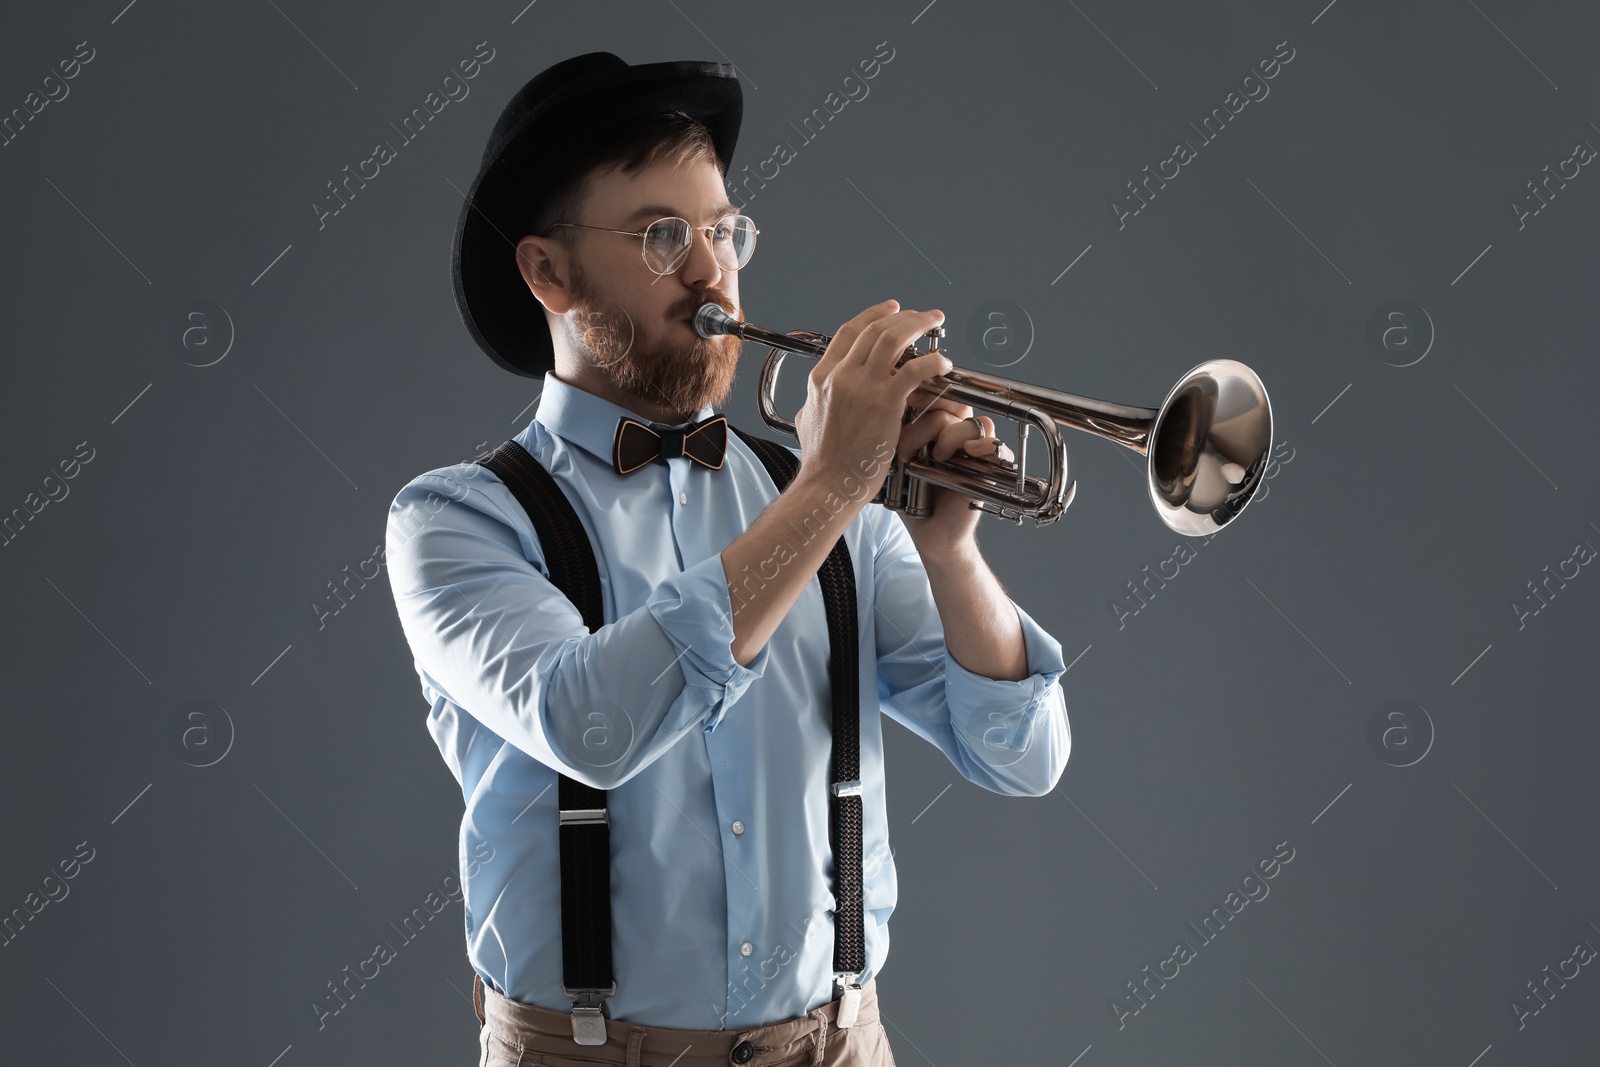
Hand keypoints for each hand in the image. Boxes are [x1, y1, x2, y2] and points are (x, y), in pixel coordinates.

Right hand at [792, 299, 953, 508]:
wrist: (828, 485)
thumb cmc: (821, 462)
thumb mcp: (807, 421)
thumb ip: (813, 403)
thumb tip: (812, 399)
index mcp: (822, 378)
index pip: (850, 332)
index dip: (874, 315)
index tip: (892, 309)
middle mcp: (840, 376)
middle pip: (875, 329)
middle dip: (904, 316)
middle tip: (924, 315)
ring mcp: (862, 388)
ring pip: (894, 339)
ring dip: (919, 325)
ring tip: (936, 323)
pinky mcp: (884, 403)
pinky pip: (915, 370)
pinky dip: (932, 361)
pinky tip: (942, 364)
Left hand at [894, 393, 1014, 559]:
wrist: (931, 533)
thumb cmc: (914, 499)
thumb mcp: (898, 462)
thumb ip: (898, 434)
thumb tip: (892, 404)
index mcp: (936, 428)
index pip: (937, 395)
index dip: (925, 391)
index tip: (906, 397)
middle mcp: (957, 435)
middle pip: (955, 402)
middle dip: (931, 414)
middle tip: (911, 439)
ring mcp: (974, 450)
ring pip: (969, 423)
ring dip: (949, 436)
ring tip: (936, 457)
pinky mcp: (989, 467)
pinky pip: (995, 444)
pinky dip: (985, 444)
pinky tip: (969, 451)